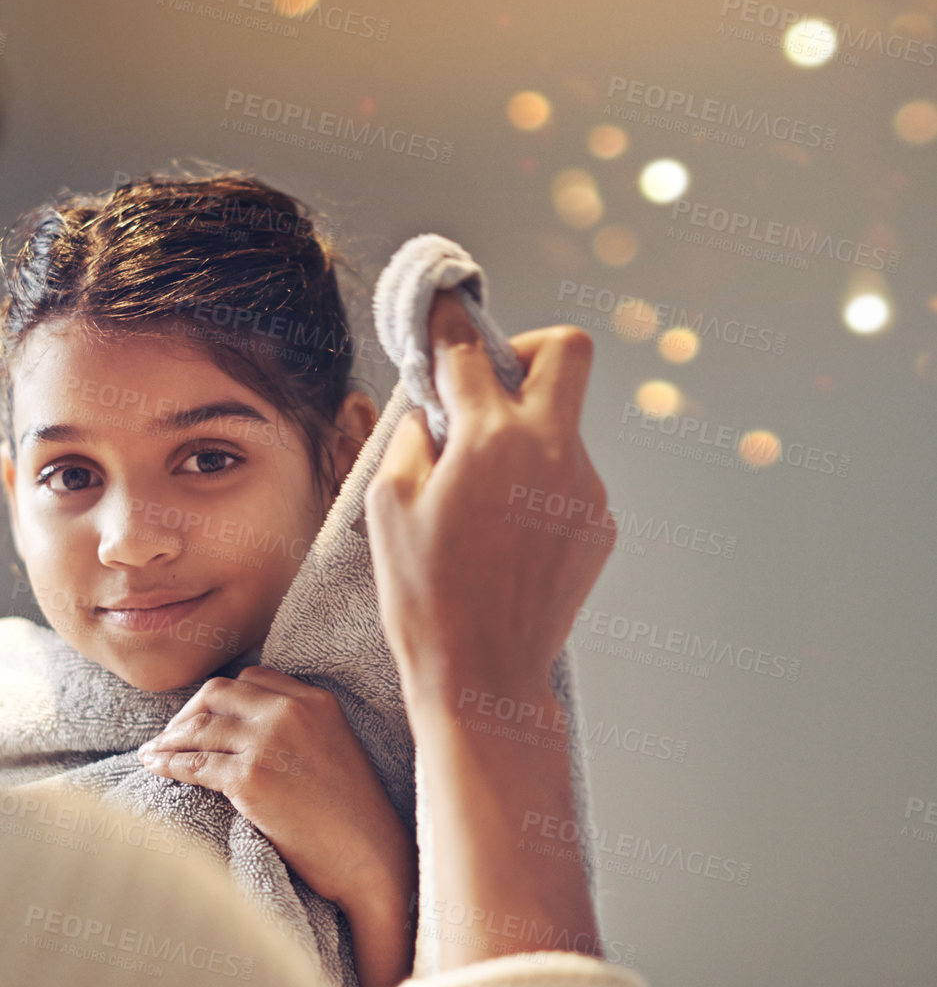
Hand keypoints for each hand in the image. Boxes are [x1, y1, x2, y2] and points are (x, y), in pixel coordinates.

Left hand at [137, 664, 414, 914]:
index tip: (202, 716)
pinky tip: (154, 767)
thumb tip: (244, 730)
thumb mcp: (333, 749)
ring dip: (169, 738)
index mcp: (315, 700)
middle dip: (187, 712)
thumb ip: (297, 728)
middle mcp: (290, 711)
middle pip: (218, 692)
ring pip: (200, 727)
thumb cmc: (353, 817)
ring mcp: (269, 742)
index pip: (252, 678)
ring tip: (153, 751)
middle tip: (170, 735)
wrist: (372, 860)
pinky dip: (168, 764)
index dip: (220, 697)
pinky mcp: (251, 778)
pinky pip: (194, 763)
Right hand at [364, 291, 615, 719]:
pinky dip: (535, 482)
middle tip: (489, 381)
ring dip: (522, 432)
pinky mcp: (599, 524)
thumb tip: (431, 410)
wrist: (484, 676)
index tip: (439, 309)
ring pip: (564, 421)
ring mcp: (585, 488)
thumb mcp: (387, 506)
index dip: (447, 323)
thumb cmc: (423, 595)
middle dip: (526, 348)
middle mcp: (552, 451)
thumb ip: (413, 438)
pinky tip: (501, 530)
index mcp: (492, 440)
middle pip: (567, 350)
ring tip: (477, 492)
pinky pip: (567, 476)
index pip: (470, 350)